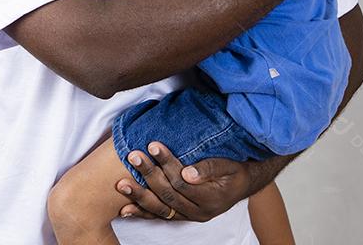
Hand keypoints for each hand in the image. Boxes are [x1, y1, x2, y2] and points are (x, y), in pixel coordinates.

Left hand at [114, 142, 253, 221]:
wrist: (242, 184)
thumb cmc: (234, 171)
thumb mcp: (229, 166)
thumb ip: (209, 168)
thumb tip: (188, 173)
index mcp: (210, 199)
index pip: (182, 182)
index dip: (166, 164)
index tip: (152, 145)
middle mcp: (198, 212)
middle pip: (168, 194)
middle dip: (148, 175)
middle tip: (133, 156)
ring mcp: (189, 216)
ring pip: (160, 209)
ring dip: (139, 196)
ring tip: (121, 184)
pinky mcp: (182, 216)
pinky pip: (159, 216)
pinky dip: (142, 212)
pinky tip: (125, 209)